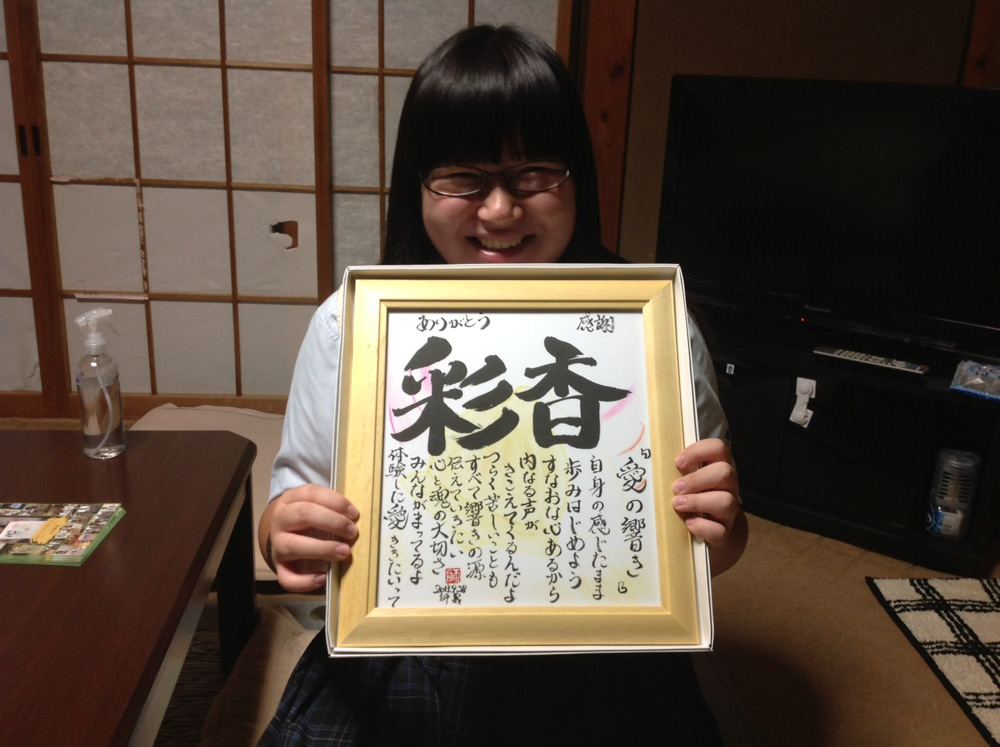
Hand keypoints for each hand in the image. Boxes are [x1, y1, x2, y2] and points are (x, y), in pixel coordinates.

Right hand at [262, 484, 359, 591]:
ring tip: (344, 552)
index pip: (311, 494)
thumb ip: (333, 510)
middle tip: (352, 531)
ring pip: (292, 546)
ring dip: (322, 549)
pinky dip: (305, 581)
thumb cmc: (309, 520)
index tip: (354, 513)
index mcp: (291, 500)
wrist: (285, 535)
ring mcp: (277, 544)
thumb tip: (356, 519)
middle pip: (303, 514)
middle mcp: (280, 520)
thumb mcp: (318, 507)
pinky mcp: (279, 567)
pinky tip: (324, 578)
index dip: (335, 502)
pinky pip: (287, 578)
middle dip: (332, 522)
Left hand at [672, 437, 746, 574]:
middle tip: (675, 488)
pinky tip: (688, 524)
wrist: (709, 530)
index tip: (678, 462)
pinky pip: (720, 530)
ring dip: (698, 501)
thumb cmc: (692, 497)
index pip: (718, 448)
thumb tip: (647, 463)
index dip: (699, 451)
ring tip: (677, 505)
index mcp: (717, 468)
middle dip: (697, 479)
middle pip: (725, 473)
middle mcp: (728, 487)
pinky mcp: (724, 533)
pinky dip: (702, 527)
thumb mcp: (686, 481)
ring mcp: (728, 511)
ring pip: (726, 501)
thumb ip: (677, 471)